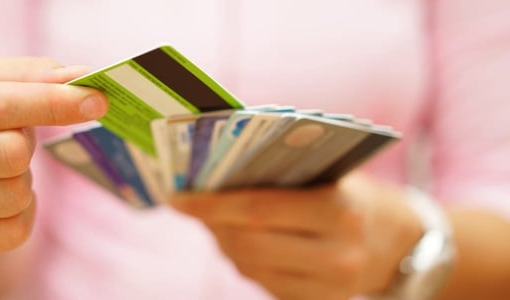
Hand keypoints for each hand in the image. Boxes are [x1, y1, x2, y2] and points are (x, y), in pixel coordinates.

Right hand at [0, 58, 107, 253]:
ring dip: (24, 177)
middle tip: (14, 135)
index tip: (97, 102)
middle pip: (11, 153)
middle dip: (28, 141)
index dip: (51, 103)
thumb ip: (35, 75)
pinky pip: (16, 229)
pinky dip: (24, 210)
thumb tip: (82, 78)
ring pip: (15, 194)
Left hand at [170, 174, 423, 299]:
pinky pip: (262, 283)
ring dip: (224, 242)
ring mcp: (329, 289)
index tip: (178, 198)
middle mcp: (337, 256)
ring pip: (250, 267)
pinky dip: (242, 260)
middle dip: (213, 224)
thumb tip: (217, 175)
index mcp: (339, 213)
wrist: (399, 245)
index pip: (260, 208)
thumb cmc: (354, 196)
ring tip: (214, 220)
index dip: (213, 204)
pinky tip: (239, 241)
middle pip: (250, 243)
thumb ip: (281, 173)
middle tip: (191, 205)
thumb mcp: (329, 175)